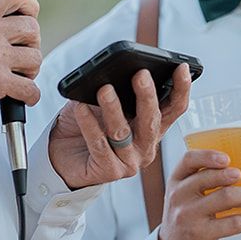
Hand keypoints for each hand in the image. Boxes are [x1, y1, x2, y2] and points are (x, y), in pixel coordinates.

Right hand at [0, 0, 41, 113]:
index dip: (28, 4)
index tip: (29, 14)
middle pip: (31, 28)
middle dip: (32, 41)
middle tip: (24, 50)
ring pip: (35, 58)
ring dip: (31, 68)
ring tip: (22, 73)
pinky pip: (29, 88)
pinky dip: (30, 94)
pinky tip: (23, 94)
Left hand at [48, 63, 192, 189]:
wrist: (59, 153)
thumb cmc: (84, 125)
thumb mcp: (103, 104)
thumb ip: (115, 91)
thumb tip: (115, 74)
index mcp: (151, 127)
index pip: (174, 108)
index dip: (181, 88)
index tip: (181, 68)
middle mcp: (145, 146)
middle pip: (152, 120)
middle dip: (147, 96)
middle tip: (140, 75)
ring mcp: (130, 162)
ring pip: (123, 132)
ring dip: (113, 109)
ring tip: (104, 89)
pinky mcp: (109, 171)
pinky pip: (99, 145)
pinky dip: (89, 124)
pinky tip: (81, 108)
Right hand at [156, 149, 240, 239]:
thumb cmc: (185, 221)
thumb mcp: (184, 197)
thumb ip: (202, 182)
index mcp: (176, 182)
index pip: (188, 160)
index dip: (208, 156)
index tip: (227, 158)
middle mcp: (179, 197)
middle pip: (211, 178)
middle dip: (237, 175)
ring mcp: (189, 216)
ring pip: (225, 198)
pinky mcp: (200, 236)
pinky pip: (230, 224)